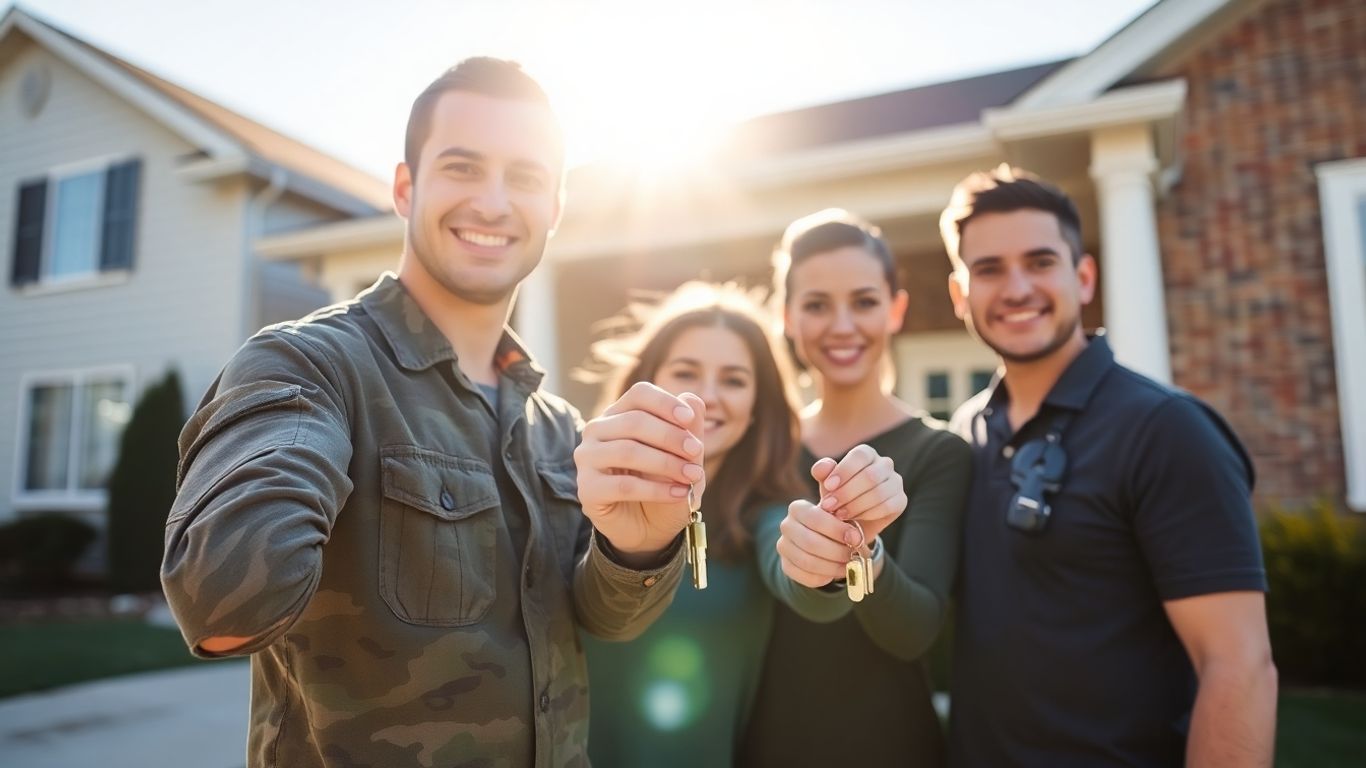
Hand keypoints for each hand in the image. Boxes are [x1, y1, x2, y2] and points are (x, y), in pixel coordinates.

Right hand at [574, 382, 705, 562]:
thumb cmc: (666, 484)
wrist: (650, 529)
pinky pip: (623, 485)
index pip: (639, 394)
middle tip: (696, 451)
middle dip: (671, 436)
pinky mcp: (587, 489)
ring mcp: (587, 458)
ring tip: (692, 476)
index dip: (665, 403)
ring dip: (666, 463)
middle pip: (634, 421)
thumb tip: (693, 399)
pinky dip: (656, 489)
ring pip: (627, 451)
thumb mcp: (686, 457)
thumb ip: (689, 429)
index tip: (689, 420)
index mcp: (620, 414)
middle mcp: (597, 430)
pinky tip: (678, 493)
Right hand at [776, 499, 862, 587]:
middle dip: (836, 551)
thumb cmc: (835, 526)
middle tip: (854, 556)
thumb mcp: (842, 518)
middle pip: (810, 542)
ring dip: (832, 567)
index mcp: (798, 508)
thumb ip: (847, 522)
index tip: (857, 538)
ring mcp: (784, 547)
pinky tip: (836, 573)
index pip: (815, 518)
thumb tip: (855, 537)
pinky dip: (824, 578)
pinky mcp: (786, 566)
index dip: (837, 530)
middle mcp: (786, 526)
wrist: (823, 540)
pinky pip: (804, 577)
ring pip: (807, 562)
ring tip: (849, 566)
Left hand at [810, 444, 905, 541]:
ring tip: (838, 514)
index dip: (844, 470)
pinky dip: (867, 514)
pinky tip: (853, 519)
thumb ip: (822, 472)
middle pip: (870, 475)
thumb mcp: (827, 484)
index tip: (828, 487)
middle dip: (846, 493)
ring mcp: (896, 482)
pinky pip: (887, 506)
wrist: (851, 521)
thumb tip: (823, 467)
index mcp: (866, 454)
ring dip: (855, 505)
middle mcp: (885, 464)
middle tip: (829, 506)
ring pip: (878, 492)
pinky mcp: (901, 501)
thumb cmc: (838, 496)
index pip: (860, 456)